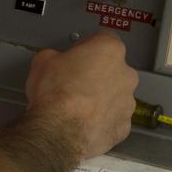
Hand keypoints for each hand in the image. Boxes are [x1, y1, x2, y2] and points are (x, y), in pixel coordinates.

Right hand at [24, 32, 138, 160]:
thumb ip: (57, 56)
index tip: (75, 55)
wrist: (59, 131)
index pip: (104, 39)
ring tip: (77, 106)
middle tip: (74, 82)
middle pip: (114, 68)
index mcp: (109, 50)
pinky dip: (102, 120)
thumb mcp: (43, 60)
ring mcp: (128, 103)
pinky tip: (83, 123)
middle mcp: (125, 74)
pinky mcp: (124, 128)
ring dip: (101, 97)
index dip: (87, 46)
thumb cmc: (54, 92)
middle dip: (97, 73)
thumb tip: (57, 63)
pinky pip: (114, 119)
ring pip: (116, 95)